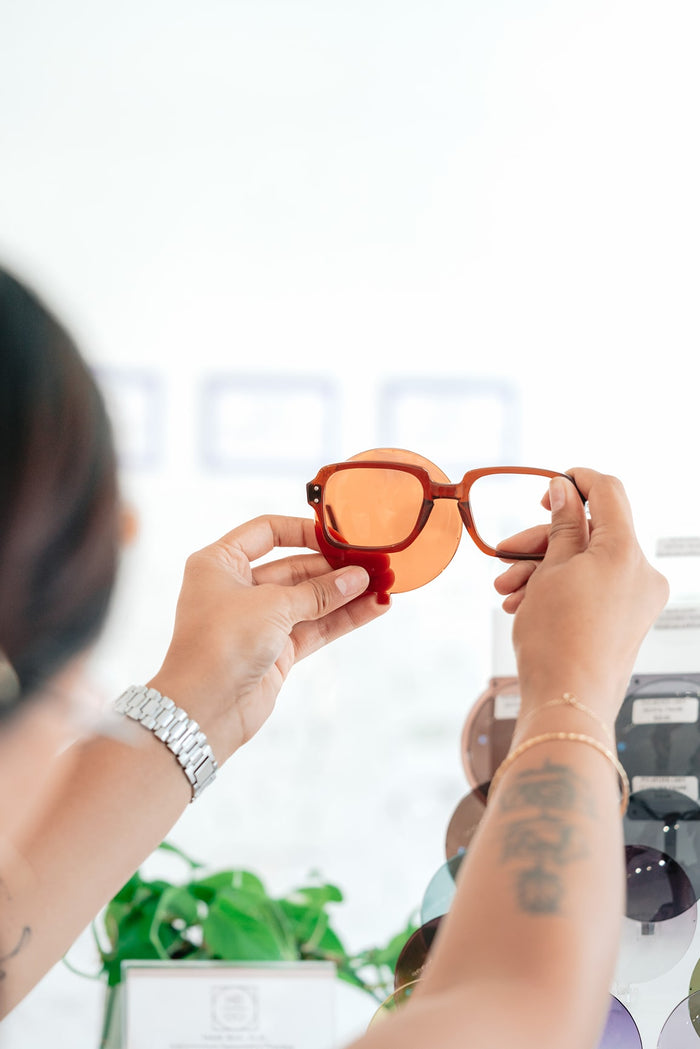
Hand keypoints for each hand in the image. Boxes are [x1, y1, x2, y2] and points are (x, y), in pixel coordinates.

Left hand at [148, 515, 388, 761]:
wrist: (204, 708)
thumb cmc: (219, 645)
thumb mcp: (272, 606)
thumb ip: (317, 592)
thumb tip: (356, 578)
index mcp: (220, 563)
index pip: (266, 532)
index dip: (303, 531)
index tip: (338, 536)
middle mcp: (237, 588)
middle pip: (295, 567)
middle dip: (335, 568)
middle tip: (373, 564)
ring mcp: (258, 621)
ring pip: (310, 600)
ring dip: (345, 593)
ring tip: (382, 584)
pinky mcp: (275, 650)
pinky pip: (315, 627)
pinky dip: (343, 618)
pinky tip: (373, 607)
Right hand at [493, 469, 668, 719]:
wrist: (566, 702)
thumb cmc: (557, 640)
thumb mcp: (551, 568)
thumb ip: (563, 523)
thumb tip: (566, 490)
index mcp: (626, 552)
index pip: (609, 492)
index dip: (577, 481)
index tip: (550, 486)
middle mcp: (641, 574)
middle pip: (590, 533)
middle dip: (543, 540)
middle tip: (507, 553)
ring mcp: (636, 600)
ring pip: (585, 563)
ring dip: (543, 568)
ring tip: (507, 590)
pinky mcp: (626, 621)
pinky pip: (592, 588)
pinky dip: (559, 588)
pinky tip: (524, 603)